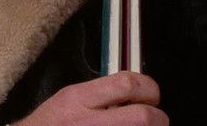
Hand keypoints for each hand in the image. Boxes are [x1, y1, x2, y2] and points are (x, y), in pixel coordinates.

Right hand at [13, 72, 166, 125]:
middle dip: (158, 117)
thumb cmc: (49, 124)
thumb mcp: (68, 99)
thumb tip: (135, 92)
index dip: (149, 88)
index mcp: (79, 99)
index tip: (150, 95)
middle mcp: (90, 122)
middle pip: (145, 117)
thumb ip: (100, 93)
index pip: (127, 84)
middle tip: (154, 118)